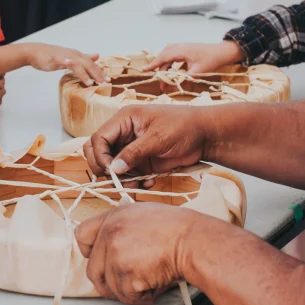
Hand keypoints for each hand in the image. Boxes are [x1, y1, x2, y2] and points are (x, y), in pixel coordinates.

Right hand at [24, 44, 107, 85]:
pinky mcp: (58, 58)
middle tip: (106, 82)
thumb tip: (96, 55)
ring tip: (93, 83)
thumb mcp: (69, 57)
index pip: (92, 64)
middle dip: (98, 73)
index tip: (108, 80)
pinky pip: (69, 64)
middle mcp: (74, 54)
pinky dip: (76, 69)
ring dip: (88, 73)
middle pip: (89, 64)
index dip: (100, 71)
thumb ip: (82, 58)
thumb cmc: (50, 56)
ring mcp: (67, 56)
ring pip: (81, 64)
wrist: (34, 52)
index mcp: (77, 55)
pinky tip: (81, 76)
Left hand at [75, 203, 198, 304]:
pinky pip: (126, 296)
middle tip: (129, 283)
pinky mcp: (125, 273)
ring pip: (110, 287)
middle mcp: (110, 233)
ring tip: (150, 281)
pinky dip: (142, 297)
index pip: (81, 236)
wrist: (195, 241)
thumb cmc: (179, 230)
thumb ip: (122, 227)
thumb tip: (111, 245)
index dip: (90, 253)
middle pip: (93, 270)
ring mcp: (115, 253)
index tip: (103, 261)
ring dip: (129, 291)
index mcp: (114, 217)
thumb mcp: (144, 214)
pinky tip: (155, 285)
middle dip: (110, 282)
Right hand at [82, 105, 212, 185]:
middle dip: (105, 169)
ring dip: (121, 179)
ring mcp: (132, 149)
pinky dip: (134, 182)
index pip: (98, 138)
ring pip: (112, 167)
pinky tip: (149, 183)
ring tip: (137, 184)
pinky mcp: (141, 162)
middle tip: (119, 180)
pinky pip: (128, 175)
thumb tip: (113, 169)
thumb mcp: (158, 138)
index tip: (111, 171)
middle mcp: (124, 134)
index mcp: (124, 120)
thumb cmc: (184, 127)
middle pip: (98, 153)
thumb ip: (134, 153)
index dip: (100, 156)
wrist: (206, 136)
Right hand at [144, 41, 244, 74]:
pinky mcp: (185, 49)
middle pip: (163, 55)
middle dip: (158, 67)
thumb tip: (173, 88)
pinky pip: (173, 54)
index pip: (163, 57)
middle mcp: (180, 46)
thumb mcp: (198, 72)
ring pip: (167, 54)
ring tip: (164, 79)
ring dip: (164, 66)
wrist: (222, 52)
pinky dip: (169, 62)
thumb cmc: (211, 60)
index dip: (153, 65)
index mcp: (181, 50)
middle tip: (156, 79)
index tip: (144, 70)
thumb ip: (184, 79)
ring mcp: (183, 46)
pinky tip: (171, 71)